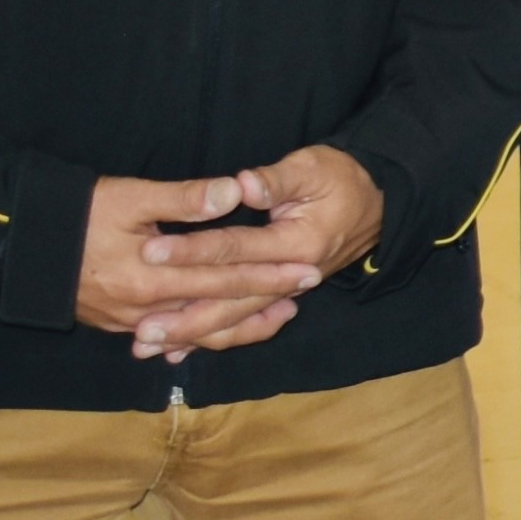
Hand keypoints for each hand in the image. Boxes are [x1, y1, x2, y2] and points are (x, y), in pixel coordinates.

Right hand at [79, 170, 304, 354]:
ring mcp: (129, 321)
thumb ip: (184, 198)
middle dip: (265, 302)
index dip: (270, 274)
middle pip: (218, 311)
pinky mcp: (115, 323)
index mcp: (152, 278)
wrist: (17, 242)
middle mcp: (145, 309)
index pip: (226, 278)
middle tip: (306, 290)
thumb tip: (235, 192)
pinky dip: (199, 336)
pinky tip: (217, 333)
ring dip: (238, 326)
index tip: (307, 268)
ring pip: (196, 333)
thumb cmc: (74, 213)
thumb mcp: (129, 197)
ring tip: (275, 316)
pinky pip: (169, 337)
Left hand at [81, 151, 380, 358]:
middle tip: (141, 327)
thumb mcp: (313, 167)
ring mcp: (287, 292)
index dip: (191, 250)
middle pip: (232, 303)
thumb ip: (276, 179)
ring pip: (235, 322)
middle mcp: (292, 278)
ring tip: (150, 345)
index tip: (150, 253)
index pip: (235, 249)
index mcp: (297, 245)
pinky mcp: (280, 296)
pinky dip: (211, 339)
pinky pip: (244, 325)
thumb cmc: (342, 179)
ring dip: (192, 336)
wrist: (378, 202)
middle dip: (184, 317)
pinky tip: (179, 351)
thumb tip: (242, 185)